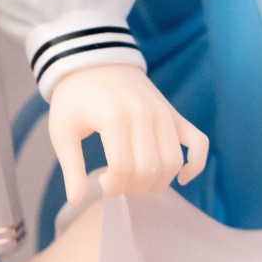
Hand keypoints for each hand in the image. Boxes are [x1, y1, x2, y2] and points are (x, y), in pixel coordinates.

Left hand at [47, 64, 208, 202]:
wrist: (94, 60)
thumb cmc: (74, 98)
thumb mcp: (62, 130)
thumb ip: (71, 167)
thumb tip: (76, 201)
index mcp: (114, 117)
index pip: (124, 169)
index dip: (113, 186)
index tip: (101, 181)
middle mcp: (144, 113)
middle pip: (150, 170)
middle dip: (133, 187)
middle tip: (117, 181)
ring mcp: (163, 112)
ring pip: (173, 162)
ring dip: (158, 182)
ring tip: (137, 177)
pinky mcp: (174, 113)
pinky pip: (199, 142)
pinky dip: (195, 164)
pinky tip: (181, 178)